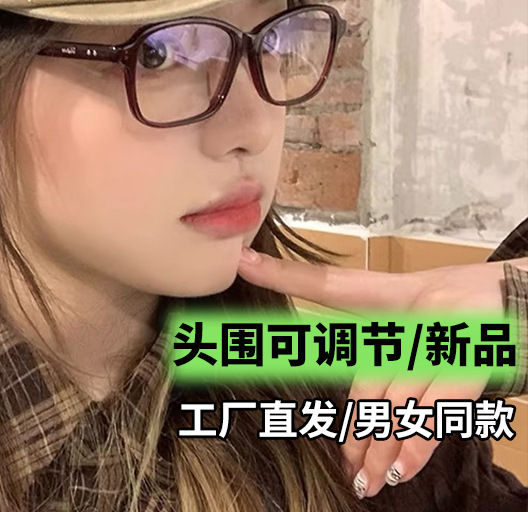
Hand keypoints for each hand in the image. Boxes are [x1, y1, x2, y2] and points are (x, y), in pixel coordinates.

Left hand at [236, 249, 526, 498]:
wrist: (526, 297)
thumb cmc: (469, 306)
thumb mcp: (424, 310)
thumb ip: (389, 341)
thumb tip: (366, 390)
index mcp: (390, 293)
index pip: (328, 282)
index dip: (283, 273)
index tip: (244, 262)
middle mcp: (407, 311)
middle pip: (365, 374)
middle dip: (355, 424)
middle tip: (343, 463)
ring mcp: (436, 337)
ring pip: (392, 399)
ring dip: (377, 444)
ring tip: (363, 481)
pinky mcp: (468, 362)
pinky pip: (435, 409)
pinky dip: (416, 443)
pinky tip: (398, 471)